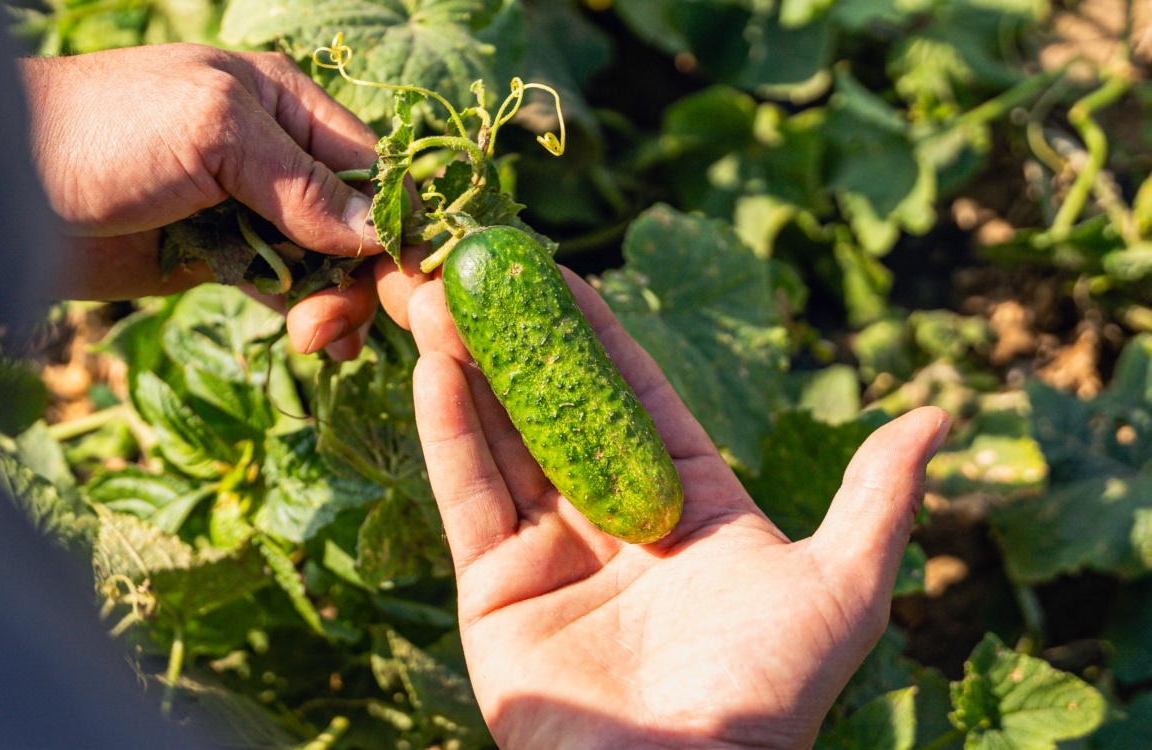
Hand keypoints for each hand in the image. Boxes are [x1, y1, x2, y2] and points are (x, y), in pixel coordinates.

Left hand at [20, 44, 382, 357]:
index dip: (397, 222)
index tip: (415, 283)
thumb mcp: (211, 133)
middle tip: (336, 328)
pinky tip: (317, 345)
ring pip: (321, 264)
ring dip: (333, 305)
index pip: (371, 165)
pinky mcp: (212, 260)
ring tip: (318, 343)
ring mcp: (243, 211)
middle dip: (360, 276)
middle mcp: (272, 155)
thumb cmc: (103, 132)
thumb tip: (377, 233)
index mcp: (283, 103)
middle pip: (353, 225)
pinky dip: (303, 316)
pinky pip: (279, 290)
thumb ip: (298, 181)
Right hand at [407, 271, 949, 748]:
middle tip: (477, 268)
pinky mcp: (493, 588)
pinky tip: (432, 367)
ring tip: (439, 296)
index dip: (594, 333)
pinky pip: (467, 494)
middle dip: (515, 338)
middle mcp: (614, 519)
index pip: (632, 396)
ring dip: (469, 367)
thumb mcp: (842, 584)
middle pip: (556, 408)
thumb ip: (878, 496)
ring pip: (502, 439)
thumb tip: (944, 413)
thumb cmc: (765, 689)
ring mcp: (549, 552)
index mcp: (690, 504)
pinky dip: (447, 431)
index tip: (556, 270)